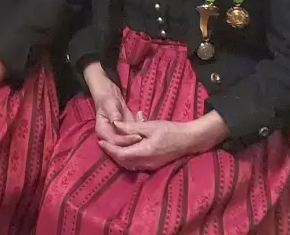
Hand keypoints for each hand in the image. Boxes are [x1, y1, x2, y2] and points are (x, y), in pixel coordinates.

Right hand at [82, 62, 139, 148]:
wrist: (111, 98)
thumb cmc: (107, 101)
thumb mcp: (109, 105)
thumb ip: (113, 114)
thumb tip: (116, 123)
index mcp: (103, 132)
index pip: (114, 141)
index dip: (126, 140)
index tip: (138, 136)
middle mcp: (110, 137)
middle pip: (122, 146)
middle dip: (134, 142)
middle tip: (147, 137)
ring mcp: (118, 136)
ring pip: (129, 142)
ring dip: (139, 138)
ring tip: (148, 131)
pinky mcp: (126, 134)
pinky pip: (133, 136)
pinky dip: (141, 132)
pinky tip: (145, 122)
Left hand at [101, 113, 227, 172]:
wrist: (189, 140)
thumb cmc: (170, 130)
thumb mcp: (150, 125)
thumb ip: (131, 127)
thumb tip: (115, 124)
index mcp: (145, 152)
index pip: (121, 154)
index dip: (110, 149)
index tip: (101, 142)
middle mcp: (146, 162)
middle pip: (123, 162)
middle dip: (112, 154)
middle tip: (103, 144)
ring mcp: (151, 166)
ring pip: (129, 165)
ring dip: (118, 157)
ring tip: (111, 147)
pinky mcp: (154, 166)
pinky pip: (136, 165)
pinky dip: (127, 159)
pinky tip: (124, 151)